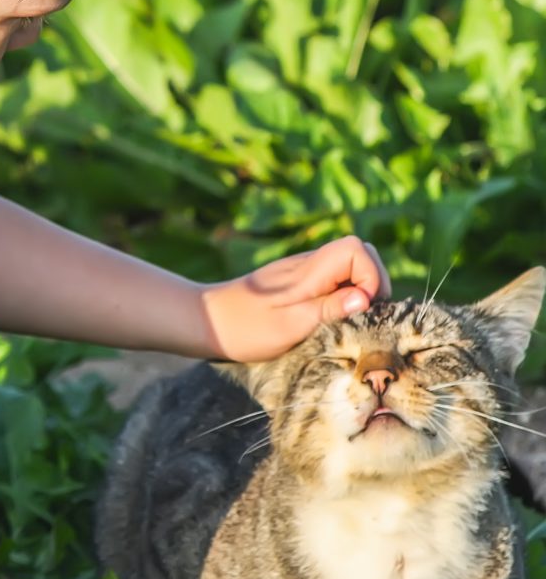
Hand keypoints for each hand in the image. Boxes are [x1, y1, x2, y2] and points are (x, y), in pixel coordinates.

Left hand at [203, 236, 390, 361]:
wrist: (207, 320)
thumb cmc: (244, 328)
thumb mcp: (289, 326)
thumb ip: (327, 310)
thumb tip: (365, 298)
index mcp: (308, 271)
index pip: (356, 249)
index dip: (371, 277)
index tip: (361, 308)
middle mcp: (307, 264)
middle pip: (359, 253)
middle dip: (372, 282)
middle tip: (360, 316)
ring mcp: (302, 271)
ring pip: (347, 266)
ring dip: (357, 291)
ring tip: (344, 320)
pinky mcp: (296, 281)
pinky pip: (332, 278)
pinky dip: (340, 295)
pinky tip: (327, 318)